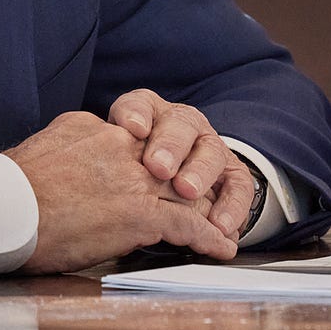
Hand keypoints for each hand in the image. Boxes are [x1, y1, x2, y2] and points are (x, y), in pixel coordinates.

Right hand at [6, 110, 239, 273]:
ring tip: (223, 226)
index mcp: (96, 129)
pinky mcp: (140, 214)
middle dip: (192, 185)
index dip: (159, 163)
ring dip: (208, 212)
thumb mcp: (46, 146)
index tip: (167, 176)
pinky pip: (187, 225)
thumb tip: (80, 156)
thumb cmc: (12, 189)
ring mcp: (134, 180)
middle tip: (207, 201)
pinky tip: (221, 247)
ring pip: (185, 193)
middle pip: (170, 165)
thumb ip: (73, 145)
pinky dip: (209, 237)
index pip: (140, 143)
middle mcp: (121, 147)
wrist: (4, 208)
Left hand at [107, 89, 258, 239]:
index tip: (132, 128)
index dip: (136, 114)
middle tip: (159, 167)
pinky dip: (231, 205)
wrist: (169, 192)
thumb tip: (92, 174)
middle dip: (169, 145)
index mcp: (147, 116)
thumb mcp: (111, 173)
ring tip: (187, 191)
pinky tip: (220, 223)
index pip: (140, 106)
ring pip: (210, 150)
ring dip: (199, 171)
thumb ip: (106, 167)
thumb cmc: (127, 179)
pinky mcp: (232, 174)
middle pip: (179, 124)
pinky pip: (237, 184)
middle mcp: (181, 126)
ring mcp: (209, 147)